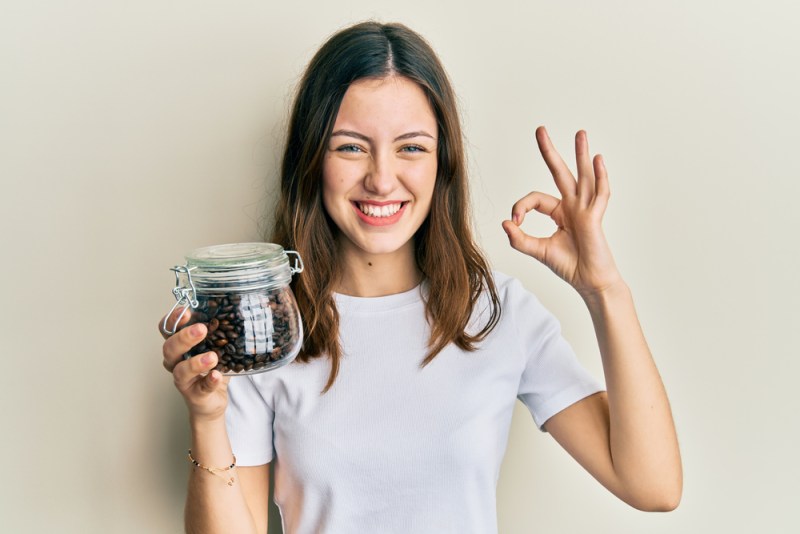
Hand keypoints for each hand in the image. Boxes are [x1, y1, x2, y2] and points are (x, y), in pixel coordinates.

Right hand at [159, 308, 229, 421]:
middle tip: (202, 329)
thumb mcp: (216, 346)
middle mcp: (176, 362)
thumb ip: (220, 329)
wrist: (212, 400)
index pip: (167, 330)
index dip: (173, 320)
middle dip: (184, 337)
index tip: (186, 311)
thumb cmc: (211, 368)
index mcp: (179, 346)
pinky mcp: (195, 395)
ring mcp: (184, 380)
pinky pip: (201, 388)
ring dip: (195, 362)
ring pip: (181, 370)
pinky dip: (209, 381)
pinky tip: (217, 375)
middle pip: (170, 348)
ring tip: (213, 357)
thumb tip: (239, 305)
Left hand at [502, 126, 622, 298]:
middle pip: (560, 173)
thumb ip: (519, 239)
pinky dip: (600, 177)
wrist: (589, 282)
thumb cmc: (569, 266)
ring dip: (580, 154)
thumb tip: (505, 222)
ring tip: (580, 133)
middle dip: (549, 152)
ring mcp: (585, 210)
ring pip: (582, 176)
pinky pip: (599, 194)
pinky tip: (598, 159)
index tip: (515, 220)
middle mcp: (573, 206)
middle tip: (540, 130)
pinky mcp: (595, 218)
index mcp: (559, 212)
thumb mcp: (538, 251)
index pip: (536, 198)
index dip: (521, 205)